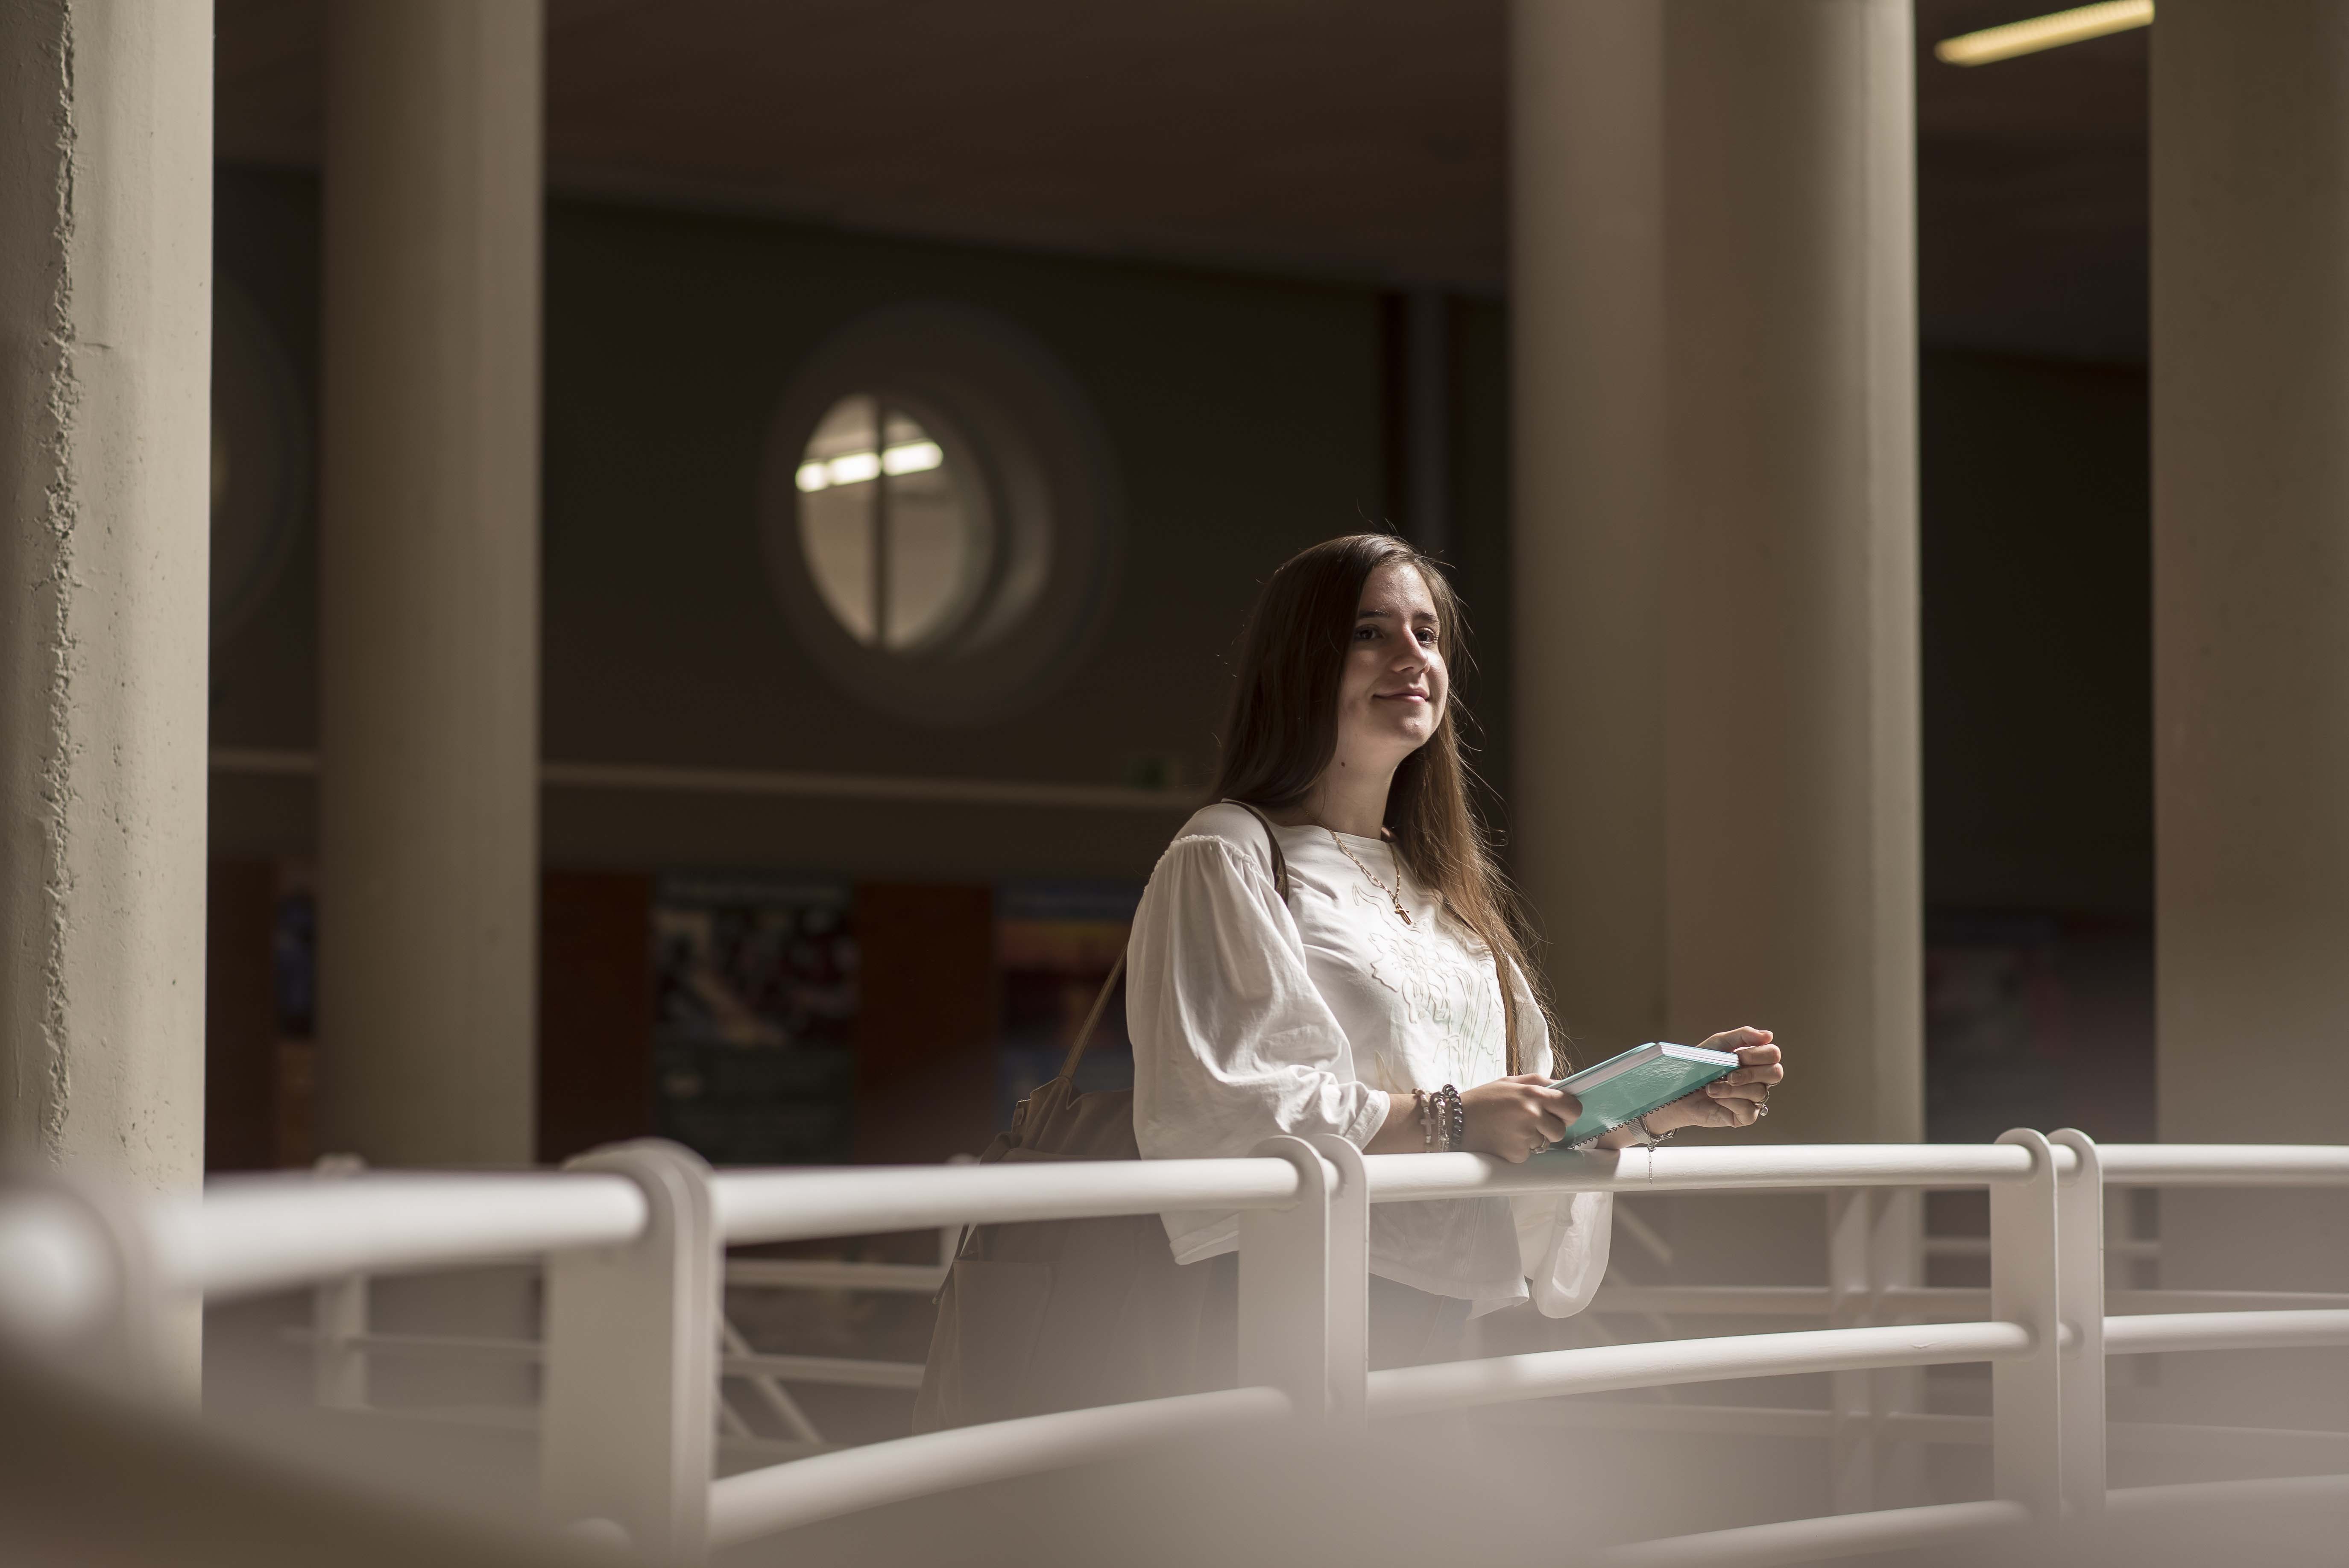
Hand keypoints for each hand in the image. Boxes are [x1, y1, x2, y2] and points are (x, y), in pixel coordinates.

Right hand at [1461, 1074, 1580, 1162]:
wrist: (1453, 1122)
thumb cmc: (1482, 1100)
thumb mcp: (1510, 1082)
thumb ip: (1539, 1083)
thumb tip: (1564, 1088)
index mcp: (1533, 1094)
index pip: (1573, 1107)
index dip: (1570, 1111)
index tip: (1562, 1112)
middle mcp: (1532, 1115)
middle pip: (1561, 1130)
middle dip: (1551, 1128)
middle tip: (1533, 1122)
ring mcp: (1525, 1137)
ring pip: (1546, 1144)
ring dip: (1535, 1139)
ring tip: (1513, 1129)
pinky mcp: (1516, 1154)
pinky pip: (1530, 1154)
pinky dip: (1520, 1149)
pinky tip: (1504, 1139)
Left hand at [1650, 1028, 1780, 1132]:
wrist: (1678, 1090)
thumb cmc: (1699, 1065)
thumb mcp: (1718, 1044)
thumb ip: (1743, 1035)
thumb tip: (1768, 1035)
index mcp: (1756, 1060)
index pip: (1773, 1054)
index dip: (1758, 1054)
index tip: (1737, 1056)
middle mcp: (1759, 1080)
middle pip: (1776, 1073)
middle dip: (1749, 1073)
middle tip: (1728, 1075)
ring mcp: (1754, 1099)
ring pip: (1759, 1092)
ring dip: (1731, 1088)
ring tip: (1711, 1087)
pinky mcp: (1745, 1117)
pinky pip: (1749, 1109)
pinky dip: (1729, 1102)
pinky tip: (1716, 1099)